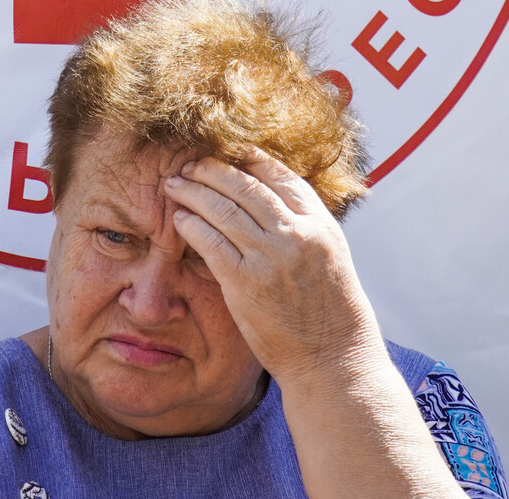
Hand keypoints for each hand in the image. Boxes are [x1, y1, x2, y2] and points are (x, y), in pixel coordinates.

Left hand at [163, 145, 384, 385]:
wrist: (332, 357)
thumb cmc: (331, 309)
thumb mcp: (330, 255)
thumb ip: (303, 225)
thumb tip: (271, 199)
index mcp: (319, 224)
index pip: (280, 176)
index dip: (249, 159)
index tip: (229, 152)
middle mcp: (296, 234)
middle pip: (245, 186)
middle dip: (212, 171)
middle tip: (190, 164)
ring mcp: (270, 257)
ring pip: (223, 209)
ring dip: (194, 192)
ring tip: (175, 186)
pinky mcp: (245, 283)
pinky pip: (210, 242)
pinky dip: (192, 225)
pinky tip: (179, 219)